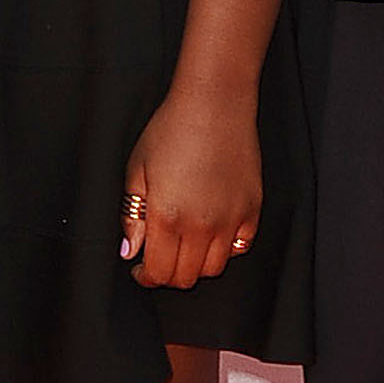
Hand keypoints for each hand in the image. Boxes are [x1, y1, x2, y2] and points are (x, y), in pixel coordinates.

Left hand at [121, 85, 263, 289]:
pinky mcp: (252, 211)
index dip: (146, 276)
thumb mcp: (137, 168)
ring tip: (183, 242)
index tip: (141, 269)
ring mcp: (231, 220)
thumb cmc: (171, 130)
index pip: (159, 272)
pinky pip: (239, 248)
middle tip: (159, 256)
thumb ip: (132, 215)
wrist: (214, 104)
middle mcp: (202, 226)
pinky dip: (223, 248)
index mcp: (168, 216)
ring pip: (214, 269)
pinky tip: (210, 229)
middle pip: (186, 277)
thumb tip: (131, 251)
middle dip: (168, 272)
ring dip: (195, 264)